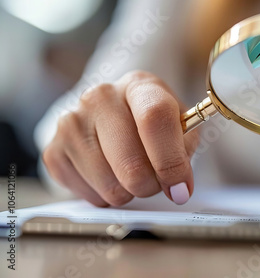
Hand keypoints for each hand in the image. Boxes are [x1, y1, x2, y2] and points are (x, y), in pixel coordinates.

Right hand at [42, 71, 198, 206]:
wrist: (113, 118)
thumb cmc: (152, 124)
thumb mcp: (180, 127)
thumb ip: (183, 153)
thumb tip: (178, 190)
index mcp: (139, 85)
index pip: (155, 118)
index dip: (170, 160)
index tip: (180, 186)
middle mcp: (101, 97)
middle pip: (132, 164)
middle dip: (152, 186)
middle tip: (157, 181)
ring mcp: (72, 122)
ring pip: (111, 187)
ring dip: (130, 193)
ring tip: (133, 175)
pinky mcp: (54, 151)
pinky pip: (90, 196)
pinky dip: (106, 197)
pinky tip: (110, 175)